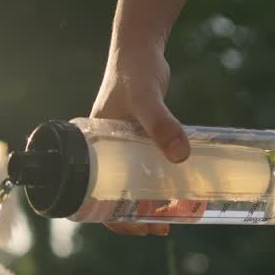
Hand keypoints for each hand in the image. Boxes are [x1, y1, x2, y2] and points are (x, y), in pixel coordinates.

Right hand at [90, 0, 188, 236]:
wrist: (141, 48)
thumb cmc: (133, 72)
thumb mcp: (146, 101)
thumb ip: (162, 125)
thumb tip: (182, 157)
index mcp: (92, 152)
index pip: (94, 197)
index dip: (113, 220)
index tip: (138, 227)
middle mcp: (105, 155)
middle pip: (115, 197)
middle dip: (138, 217)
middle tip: (163, 226)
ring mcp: (123, 149)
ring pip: (134, 185)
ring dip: (153, 201)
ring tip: (178, 212)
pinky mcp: (140, 141)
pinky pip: (149, 169)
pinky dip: (163, 181)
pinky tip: (182, 186)